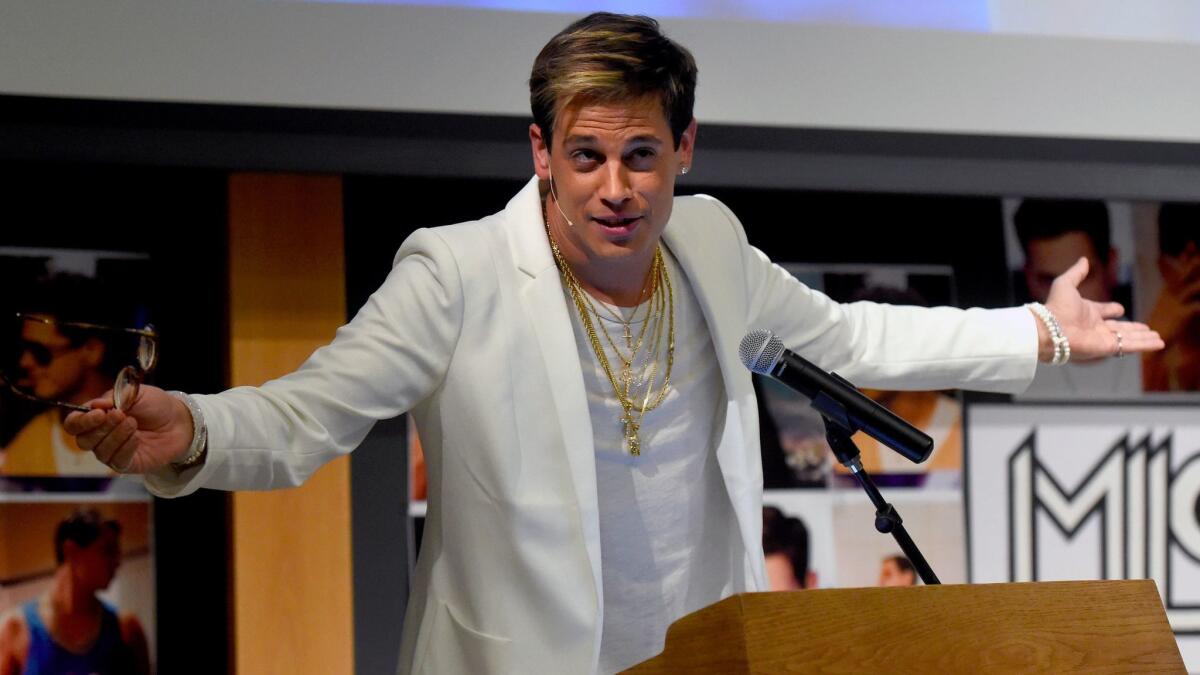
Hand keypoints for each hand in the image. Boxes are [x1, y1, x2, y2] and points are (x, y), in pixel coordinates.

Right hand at [62, 385, 193, 473]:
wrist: (180, 420)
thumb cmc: (155, 405)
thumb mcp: (136, 393)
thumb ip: (113, 397)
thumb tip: (93, 406)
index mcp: (97, 418)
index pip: (74, 424)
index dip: (81, 421)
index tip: (99, 413)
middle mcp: (100, 437)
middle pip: (83, 440)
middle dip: (101, 427)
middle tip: (121, 415)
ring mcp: (112, 452)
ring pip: (99, 451)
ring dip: (116, 436)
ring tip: (133, 424)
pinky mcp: (127, 464)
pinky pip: (116, 461)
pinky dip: (125, 448)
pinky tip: (137, 438)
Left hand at [1041, 257, 1163, 361]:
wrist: (1050, 329)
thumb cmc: (1056, 307)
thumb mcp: (1065, 284)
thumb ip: (1077, 273)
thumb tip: (1084, 259)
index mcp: (1087, 312)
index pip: (1104, 311)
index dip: (1112, 310)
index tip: (1119, 309)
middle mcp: (1096, 326)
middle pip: (1119, 328)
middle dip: (1133, 328)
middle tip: (1146, 328)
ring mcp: (1102, 338)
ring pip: (1128, 338)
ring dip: (1143, 338)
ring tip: (1158, 338)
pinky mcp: (1107, 347)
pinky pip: (1130, 346)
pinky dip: (1145, 345)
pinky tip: (1158, 343)